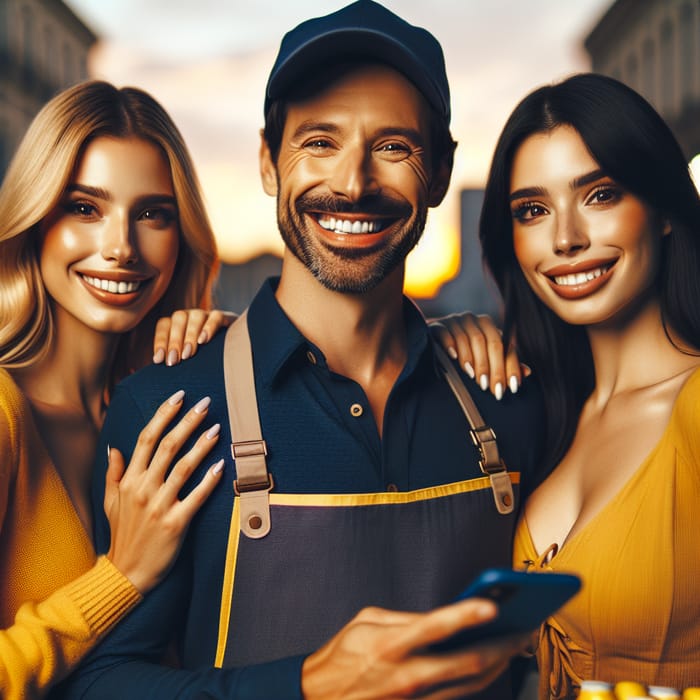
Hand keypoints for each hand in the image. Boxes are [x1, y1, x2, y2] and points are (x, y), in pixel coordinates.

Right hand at [104, 390, 223, 593]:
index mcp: (129, 480)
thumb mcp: (110, 502)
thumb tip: (115, 448)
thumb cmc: (122, 535)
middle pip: (167, 446)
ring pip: (183, 467)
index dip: (164, 414)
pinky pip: (197, 497)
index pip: (146, 438)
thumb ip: (114, 473)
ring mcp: (159, 506)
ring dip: (202, 445)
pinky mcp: (176, 523)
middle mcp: (143, 489)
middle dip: (188, 421)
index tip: (179, 397)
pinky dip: (209, 481)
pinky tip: (221, 466)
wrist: (125, 574)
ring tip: (216, 428)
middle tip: (205, 403)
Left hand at [152, 309, 236, 365]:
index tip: (159, 360)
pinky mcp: (225, 317)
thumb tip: (157, 366)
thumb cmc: (205, 356)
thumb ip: (175, 358)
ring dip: (190, 335)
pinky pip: (216, 317)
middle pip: (178, 319)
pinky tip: (204, 341)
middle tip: (174, 361)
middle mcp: (190, 315)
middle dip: (174, 341)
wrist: (236, 347)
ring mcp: (207, 314)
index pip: (164, 325)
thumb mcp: (188, 356)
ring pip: (195, 317)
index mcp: (178, 322)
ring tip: (189, 354)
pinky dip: (209, 327)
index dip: (160, 341)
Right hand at [302, 599, 527, 698]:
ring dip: (499, 663)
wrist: (321, 697)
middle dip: (501, 645)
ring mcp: (416, 698)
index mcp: (390, 645)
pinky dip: (481, 677)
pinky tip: (493, 661)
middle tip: (524, 626)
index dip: (466, 615)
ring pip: (471, 684)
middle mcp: (407, 675)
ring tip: (517, 641)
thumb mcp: (366, 621)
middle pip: (467, 664)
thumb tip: (441, 616)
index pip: (435, 626)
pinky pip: (460, 695)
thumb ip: (406, 618)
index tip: (492, 603)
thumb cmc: (342, 654)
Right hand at [430, 312, 528, 398]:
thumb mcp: (485, 357)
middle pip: (490, 342)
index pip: (505, 345)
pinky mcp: (438, 326)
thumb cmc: (463, 352)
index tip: (511, 387)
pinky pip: (447, 334)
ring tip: (473, 378)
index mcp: (489, 327)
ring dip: (474, 360)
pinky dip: (451, 346)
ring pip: (470, 339)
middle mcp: (474, 320)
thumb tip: (528, 372)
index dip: (510, 367)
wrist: (431, 342)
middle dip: (493, 368)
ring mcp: (455, 321)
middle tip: (491, 389)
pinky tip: (453, 358)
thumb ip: (504, 363)